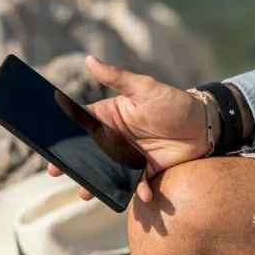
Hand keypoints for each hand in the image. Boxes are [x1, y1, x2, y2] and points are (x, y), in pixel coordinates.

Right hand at [48, 55, 211, 203]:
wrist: (203, 126)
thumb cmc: (173, 102)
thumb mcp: (145, 88)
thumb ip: (117, 77)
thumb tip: (89, 59)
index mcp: (111, 116)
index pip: (82, 124)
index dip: (65, 134)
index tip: (50, 144)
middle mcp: (117, 138)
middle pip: (90, 152)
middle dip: (74, 164)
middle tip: (58, 173)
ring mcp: (130, 156)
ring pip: (107, 172)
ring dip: (98, 183)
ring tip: (87, 193)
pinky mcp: (146, 171)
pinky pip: (136, 184)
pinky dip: (138, 190)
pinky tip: (142, 195)